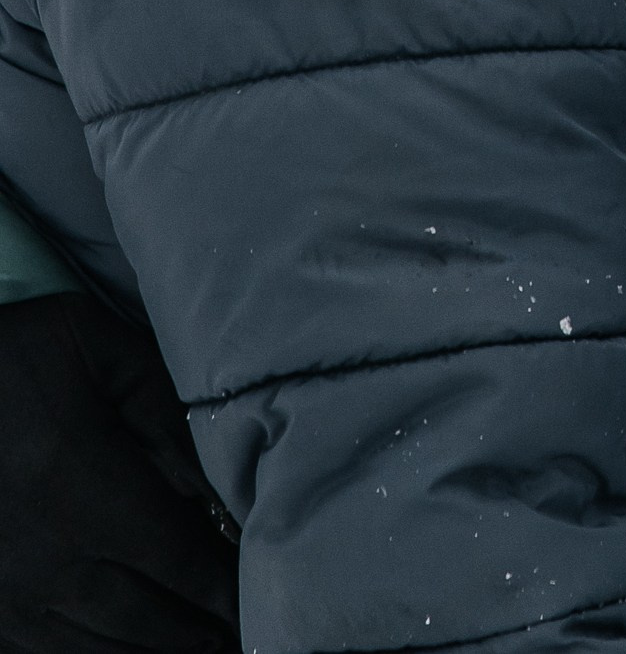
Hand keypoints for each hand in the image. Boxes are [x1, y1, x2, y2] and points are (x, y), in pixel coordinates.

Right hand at [0, 291, 236, 653]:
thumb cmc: (10, 355)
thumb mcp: (93, 344)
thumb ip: (161, 406)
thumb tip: (206, 481)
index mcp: (85, 487)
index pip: (179, 558)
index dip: (224, 587)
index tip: (259, 597)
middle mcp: (49, 555)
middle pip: (147, 617)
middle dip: (200, 629)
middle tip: (241, 634)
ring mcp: (10, 591)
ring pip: (99, 647)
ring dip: (155, 650)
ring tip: (199, 647)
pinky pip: (46, 652)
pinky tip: (125, 648)